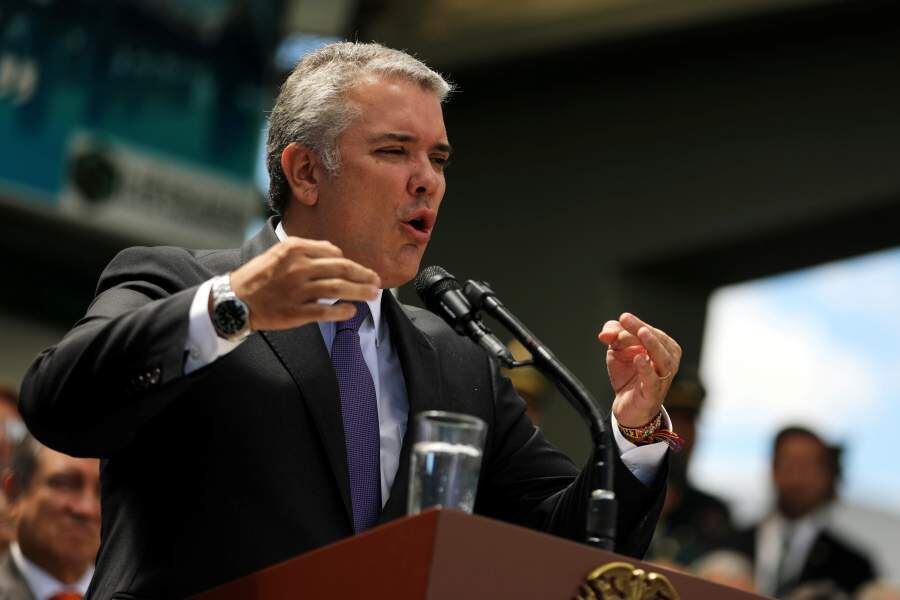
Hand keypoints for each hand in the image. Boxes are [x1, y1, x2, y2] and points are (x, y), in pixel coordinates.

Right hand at [226, 236, 380, 330]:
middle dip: (363, 275)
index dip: (351, 263)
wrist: (234, 300)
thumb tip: (336, 253)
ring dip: (359, 292)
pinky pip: (324, 311)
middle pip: (341, 269)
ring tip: (373, 295)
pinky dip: (341, 312)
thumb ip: (307, 250)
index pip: (333, 253)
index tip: (360, 270)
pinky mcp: (295, 312)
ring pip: (337, 289)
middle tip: (376, 280)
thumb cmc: (260, 276)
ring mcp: (297, 291)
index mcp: (294, 250)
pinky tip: (352, 312)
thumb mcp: (279, 252)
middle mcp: (297, 268)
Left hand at [598, 313, 680, 426]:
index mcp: (663, 347)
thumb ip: (613, 336)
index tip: (623, 318)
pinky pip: (653, 380)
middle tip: (627, 320)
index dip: (635, 325)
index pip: (651, 331)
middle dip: (641, 329)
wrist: (627, 407)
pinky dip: (647, 368)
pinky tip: (639, 358)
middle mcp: (668, 361)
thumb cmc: (629, 376)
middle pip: (659, 341)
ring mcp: (662, 377)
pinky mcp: (653, 394)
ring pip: (663, 359)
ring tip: (642, 333)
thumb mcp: (618, 351)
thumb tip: (605, 333)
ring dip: (652, 344)